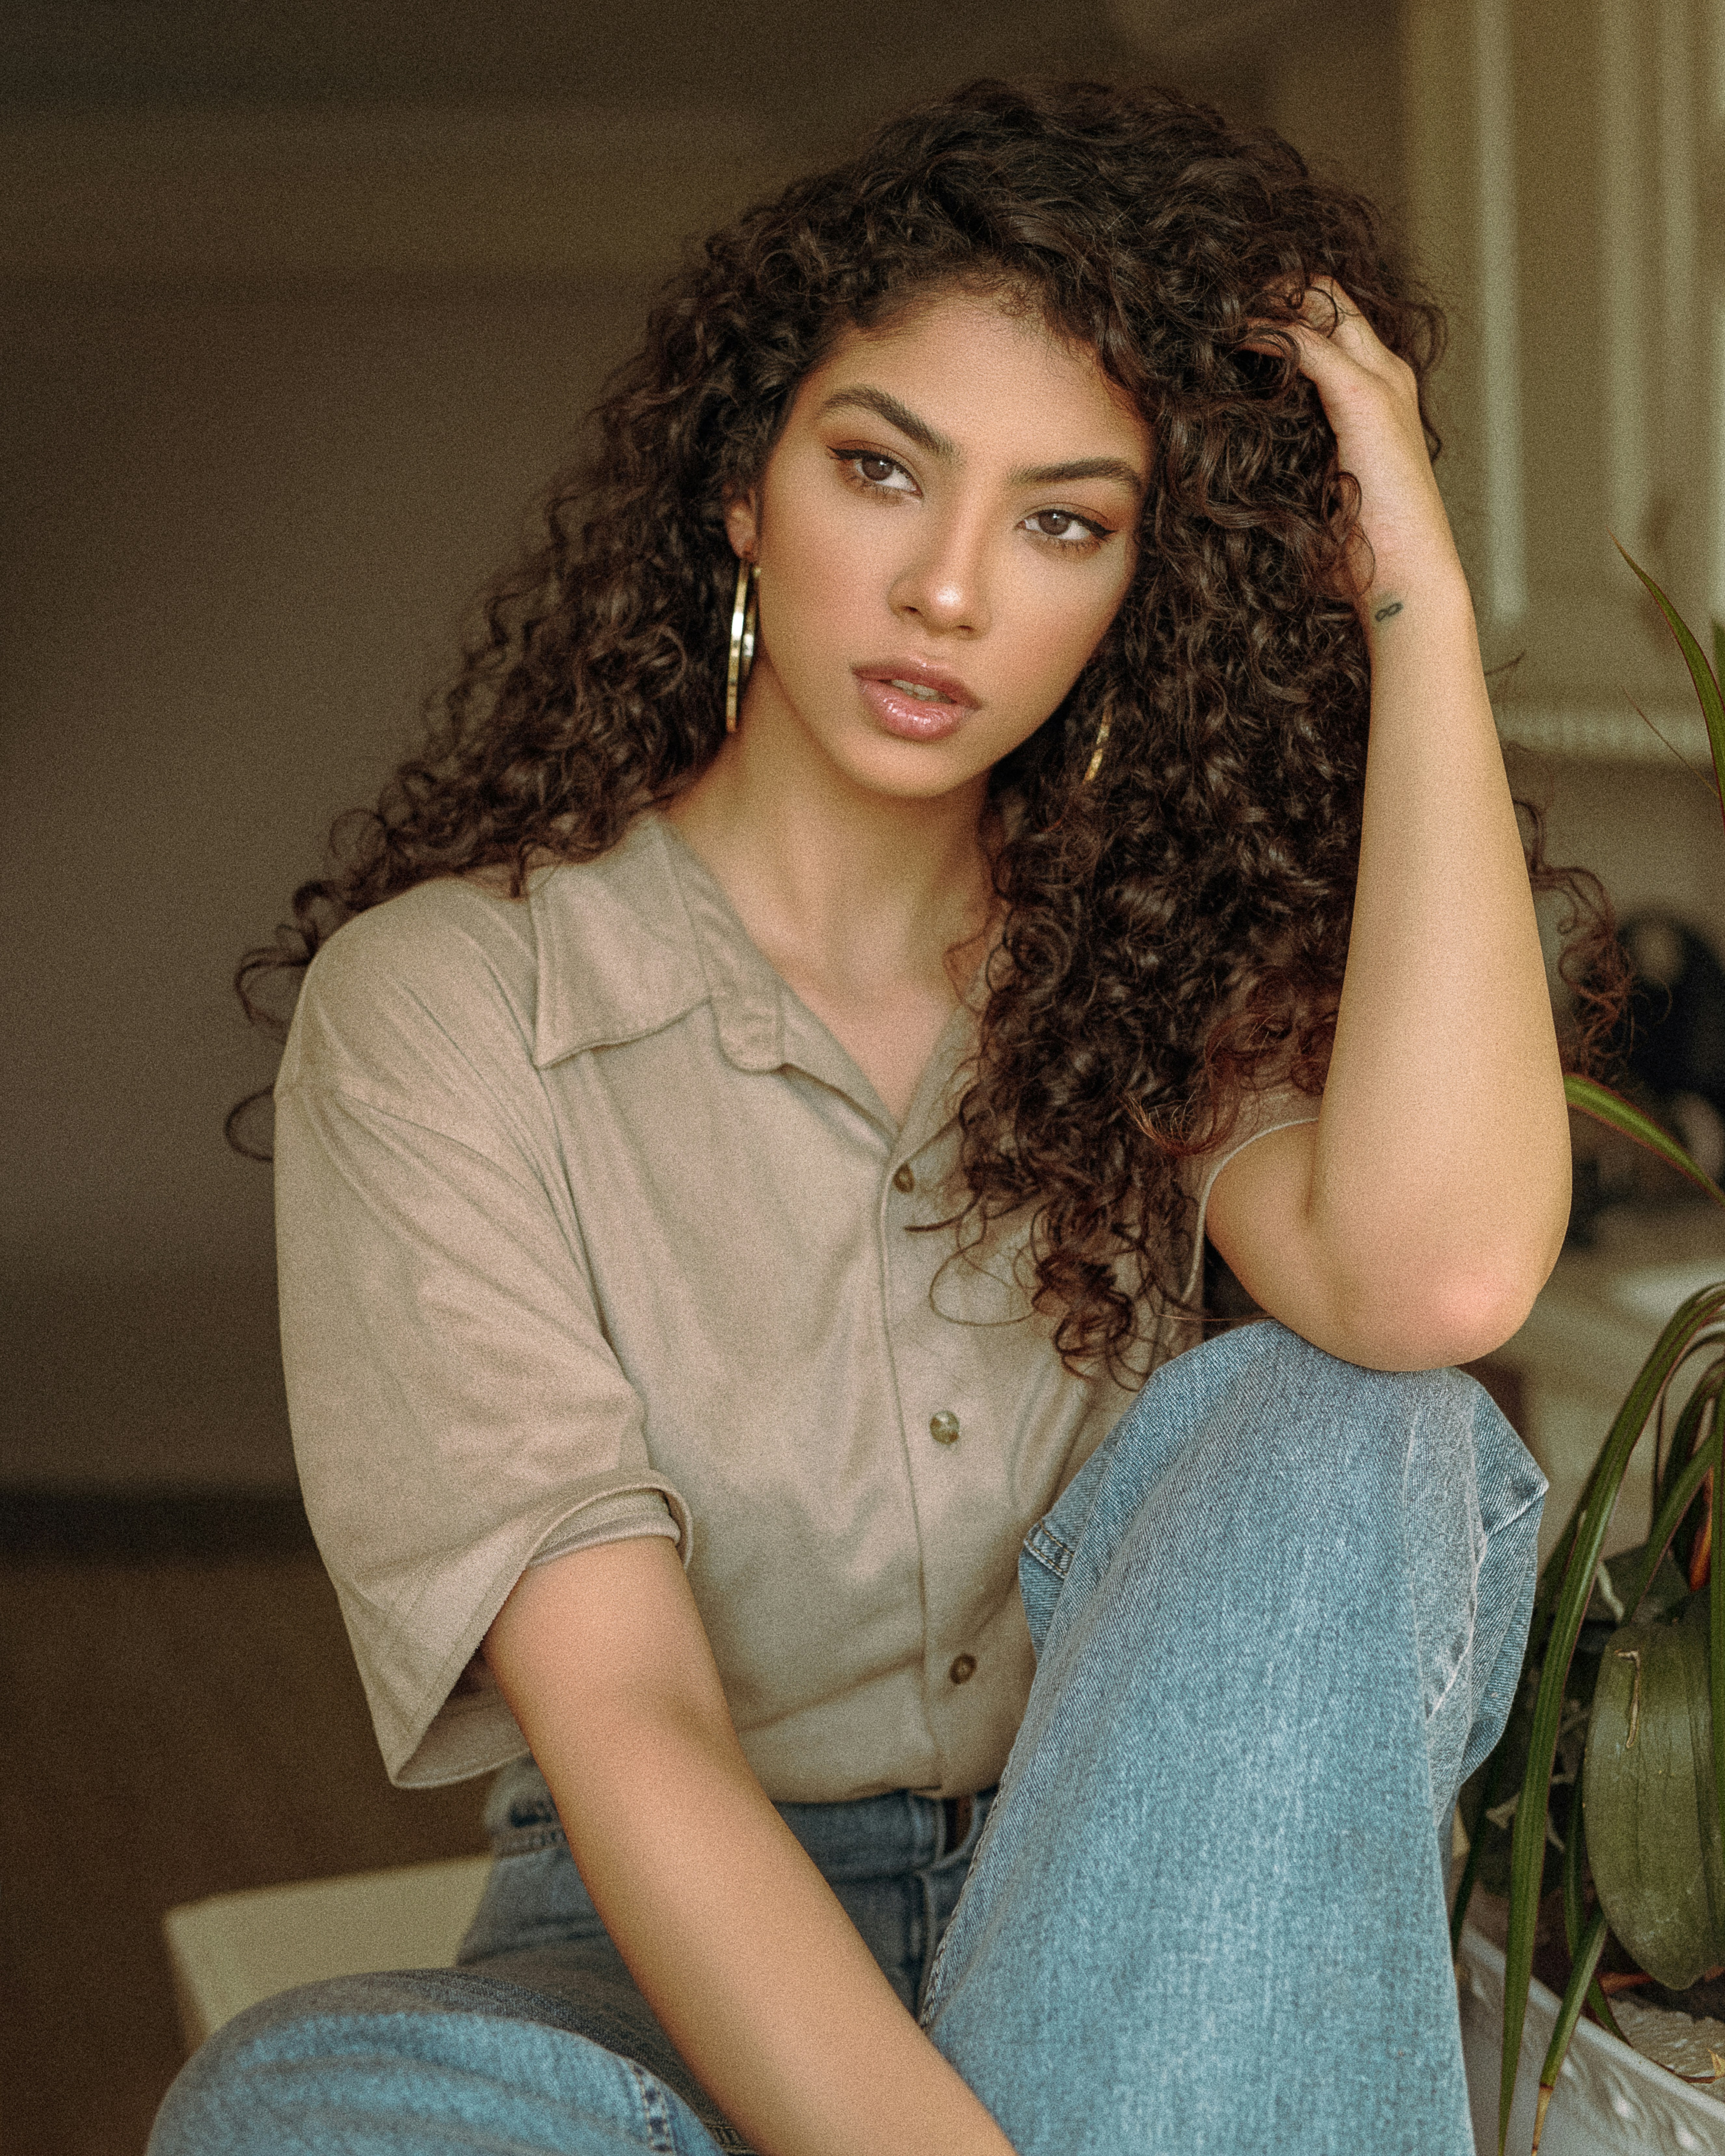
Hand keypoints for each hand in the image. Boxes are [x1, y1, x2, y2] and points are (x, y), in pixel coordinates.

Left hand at [1247, 278, 1465, 629]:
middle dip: (1272, 291)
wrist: (1405, 579)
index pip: (1334, 321)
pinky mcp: (1363, 398)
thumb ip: (1299, 455)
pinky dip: (1264, 331)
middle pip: (1329, 297)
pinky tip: (1227, 336)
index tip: (1230, 322)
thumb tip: (1245, 456)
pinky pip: (1304, 342)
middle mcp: (1387, 374)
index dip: (1285, 309)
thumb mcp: (1324, 487)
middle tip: (1213, 306)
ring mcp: (1380, 381)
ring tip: (1212, 311)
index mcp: (1382, 392)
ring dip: (1265, 301)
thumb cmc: (1363, 551)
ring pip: (1320, 305)